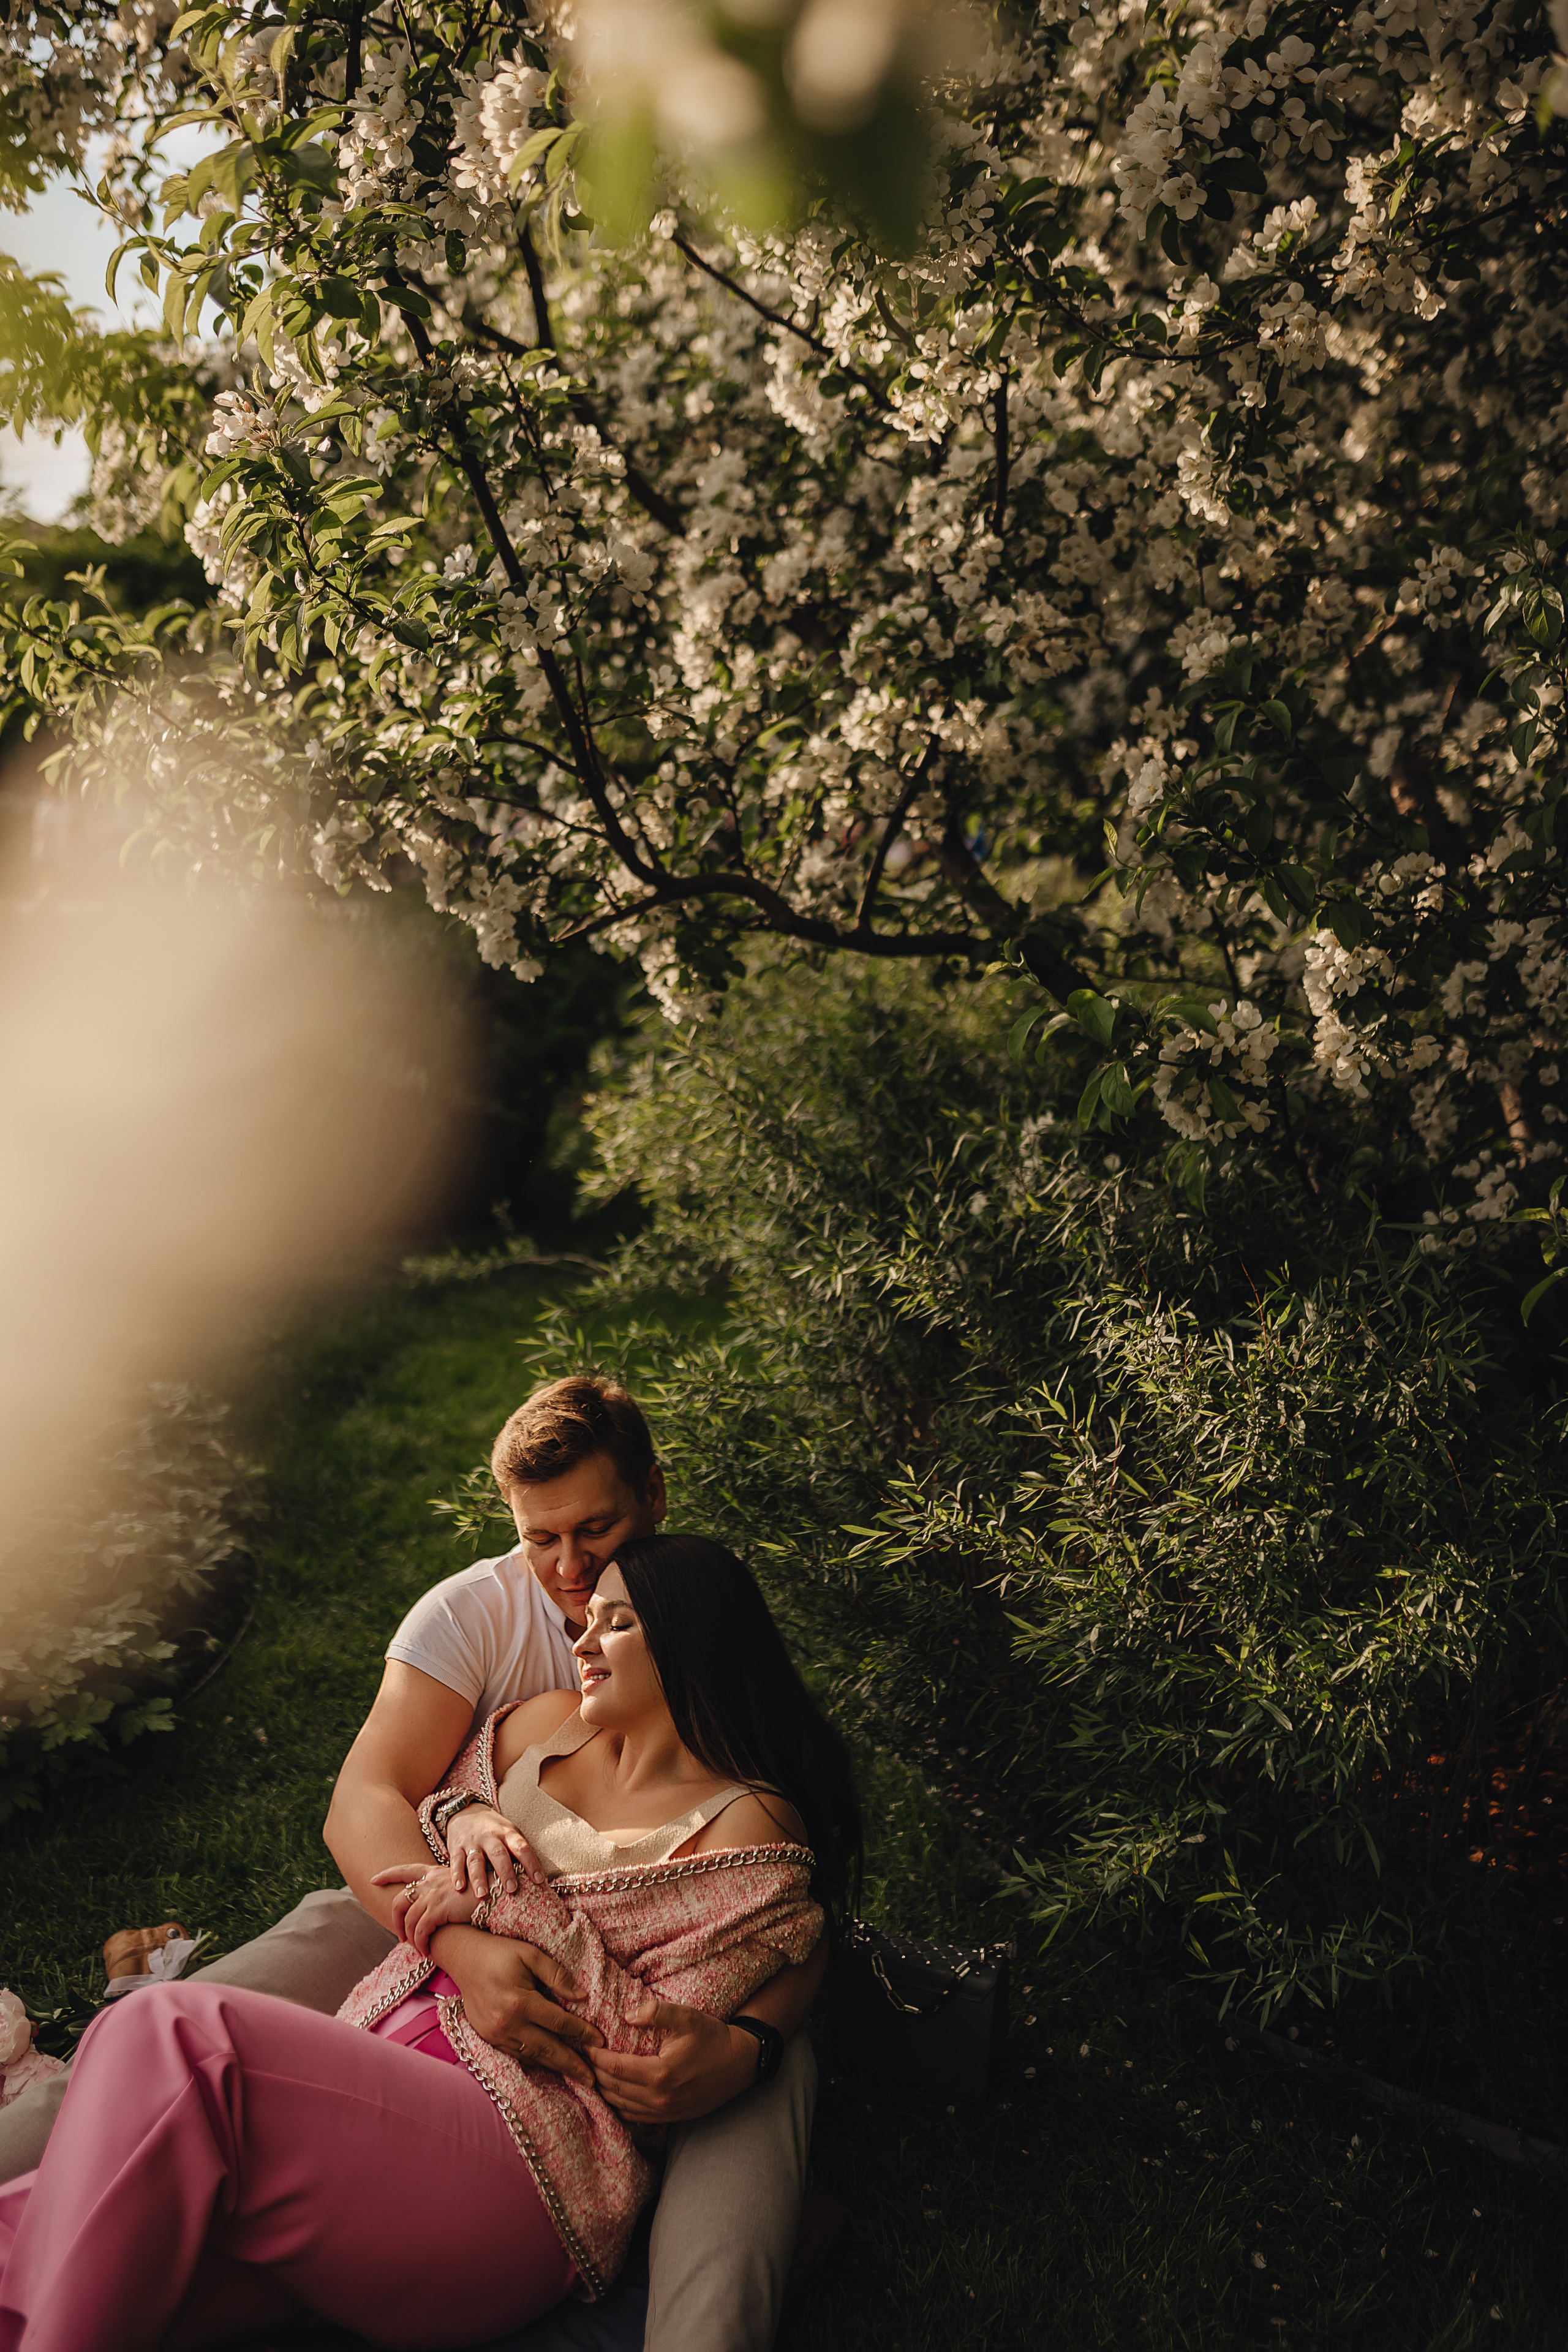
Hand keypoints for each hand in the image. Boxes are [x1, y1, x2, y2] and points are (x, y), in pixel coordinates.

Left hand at [371, 1862, 481, 1954]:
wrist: (498, 1894)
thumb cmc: (484, 1892)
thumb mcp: (461, 1885)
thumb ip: (445, 1892)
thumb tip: (436, 1908)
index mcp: (435, 1873)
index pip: (406, 1870)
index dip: (388, 1874)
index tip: (374, 1880)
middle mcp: (431, 1882)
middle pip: (399, 1900)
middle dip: (395, 1920)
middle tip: (400, 1936)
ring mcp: (433, 1895)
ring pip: (407, 1919)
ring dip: (409, 1937)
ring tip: (417, 1948)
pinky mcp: (438, 1909)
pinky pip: (419, 1930)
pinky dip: (420, 1943)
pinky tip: (426, 1951)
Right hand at [430, 1926, 603, 2088]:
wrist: (463, 1957)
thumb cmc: (499, 1951)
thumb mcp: (530, 1954)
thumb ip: (556, 1975)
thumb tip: (581, 1997)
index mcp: (519, 2002)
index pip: (559, 2022)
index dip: (582, 2033)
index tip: (601, 2042)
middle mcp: (507, 2024)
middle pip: (547, 2049)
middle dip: (572, 2065)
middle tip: (593, 2080)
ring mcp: (495, 2035)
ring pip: (532, 2057)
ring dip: (555, 2067)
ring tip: (576, 2077)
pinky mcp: (488, 2038)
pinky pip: (517, 2055)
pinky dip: (535, 2061)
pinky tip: (550, 2064)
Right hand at [445, 1804, 545, 1895]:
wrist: (466, 1811)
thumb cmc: (494, 1830)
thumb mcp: (509, 1833)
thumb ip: (520, 1851)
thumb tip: (539, 1878)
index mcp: (507, 1833)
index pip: (522, 1847)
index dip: (531, 1863)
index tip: (538, 1880)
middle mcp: (490, 1837)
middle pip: (498, 1854)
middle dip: (505, 1872)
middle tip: (511, 1890)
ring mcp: (472, 1842)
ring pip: (475, 1860)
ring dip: (479, 1878)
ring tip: (482, 1895)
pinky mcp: (456, 1847)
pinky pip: (456, 1861)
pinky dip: (457, 1874)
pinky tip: (459, 1887)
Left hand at [589, 1993, 759, 2124]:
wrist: (740, 2064)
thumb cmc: (713, 2037)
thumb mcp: (687, 2016)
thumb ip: (655, 2012)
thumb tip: (626, 2016)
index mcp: (660, 2074)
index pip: (614, 2068)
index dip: (595, 2055)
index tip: (586, 2042)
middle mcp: (659, 2099)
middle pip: (612, 2089)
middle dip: (595, 2071)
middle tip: (586, 2055)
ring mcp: (664, 2113)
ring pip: (620, 2106)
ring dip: (604, 2089)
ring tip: (596, 2070)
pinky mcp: (670, 2118)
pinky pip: (634, 2116)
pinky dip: (619, 2104)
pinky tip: (616, 2089)